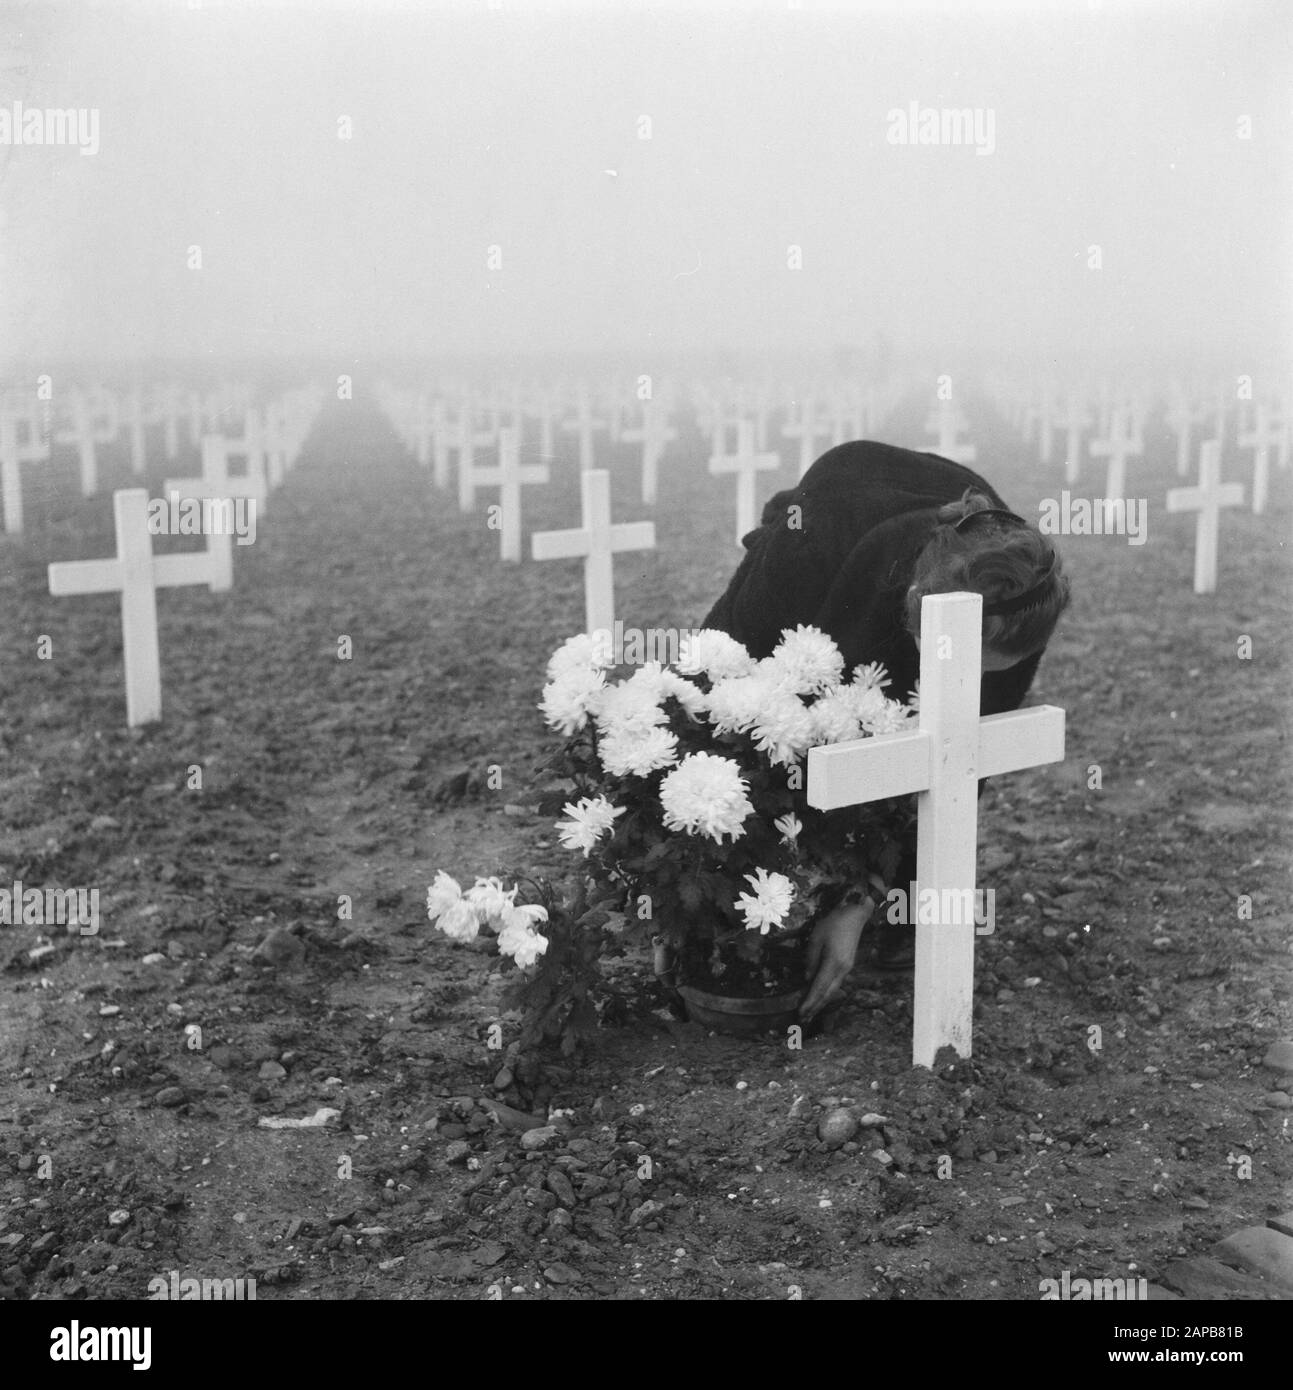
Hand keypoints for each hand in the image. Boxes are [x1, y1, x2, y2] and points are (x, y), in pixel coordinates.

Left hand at [799, 898, 873, 1022]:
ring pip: (833, 990)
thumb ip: (811, 960)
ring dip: (821, 1002)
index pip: (819, 987)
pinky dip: (826, 993)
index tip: (801, 1013)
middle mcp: (843, 970)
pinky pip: (835, 983)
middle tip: (803, 1020)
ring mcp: (847, 969)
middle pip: (827, 994)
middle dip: (815, 1008)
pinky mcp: (847, 966)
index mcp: (834, 963)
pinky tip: (820, 997)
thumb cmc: (833, 923)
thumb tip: (808, 978)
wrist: (855, 916)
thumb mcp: (816, 939)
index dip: (810, 1002)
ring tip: (809, 1013)